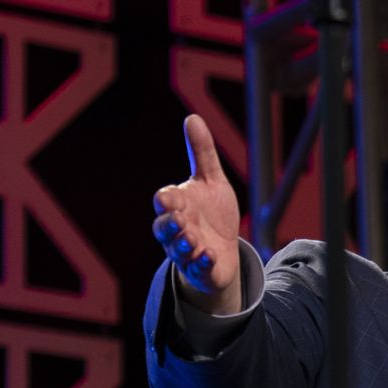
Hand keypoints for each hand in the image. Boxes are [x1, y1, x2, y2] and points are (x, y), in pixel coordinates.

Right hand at [152, 114, 243, 314]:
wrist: (225, 250)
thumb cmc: (213, 213)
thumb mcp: (211, 180)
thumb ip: (201, 153)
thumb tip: (192, 118)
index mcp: (177, 206)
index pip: (164, 201)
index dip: (166, 200)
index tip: (170, 198)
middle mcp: (176, 230)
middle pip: (163, 228)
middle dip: (169, 224)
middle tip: (180, 219)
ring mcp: (186, 252)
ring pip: (177, 250)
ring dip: (184, 244)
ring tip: (193, 238)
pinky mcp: (201, 270)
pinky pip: (198, 268)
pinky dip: (203, 262)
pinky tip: (210, 254)